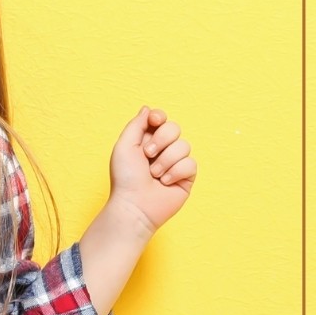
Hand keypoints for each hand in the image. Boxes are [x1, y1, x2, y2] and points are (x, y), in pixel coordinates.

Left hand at [108, 106, 196, 233]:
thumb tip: (148, 109)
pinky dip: (176, 172)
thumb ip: (137, 124)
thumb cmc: (125, 177)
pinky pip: (190, 163)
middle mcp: (162, 149)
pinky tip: (165, 182)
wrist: (135, 205)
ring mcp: (175, 163)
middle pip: (175, 128)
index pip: (161, 119)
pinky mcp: (186, 177)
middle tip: (148, 155)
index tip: (154, 121)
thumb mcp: (125, 145)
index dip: (160, 117)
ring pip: (184, 146)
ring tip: (154, 174)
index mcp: (146, 140)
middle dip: (162, 140)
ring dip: (166, 160)